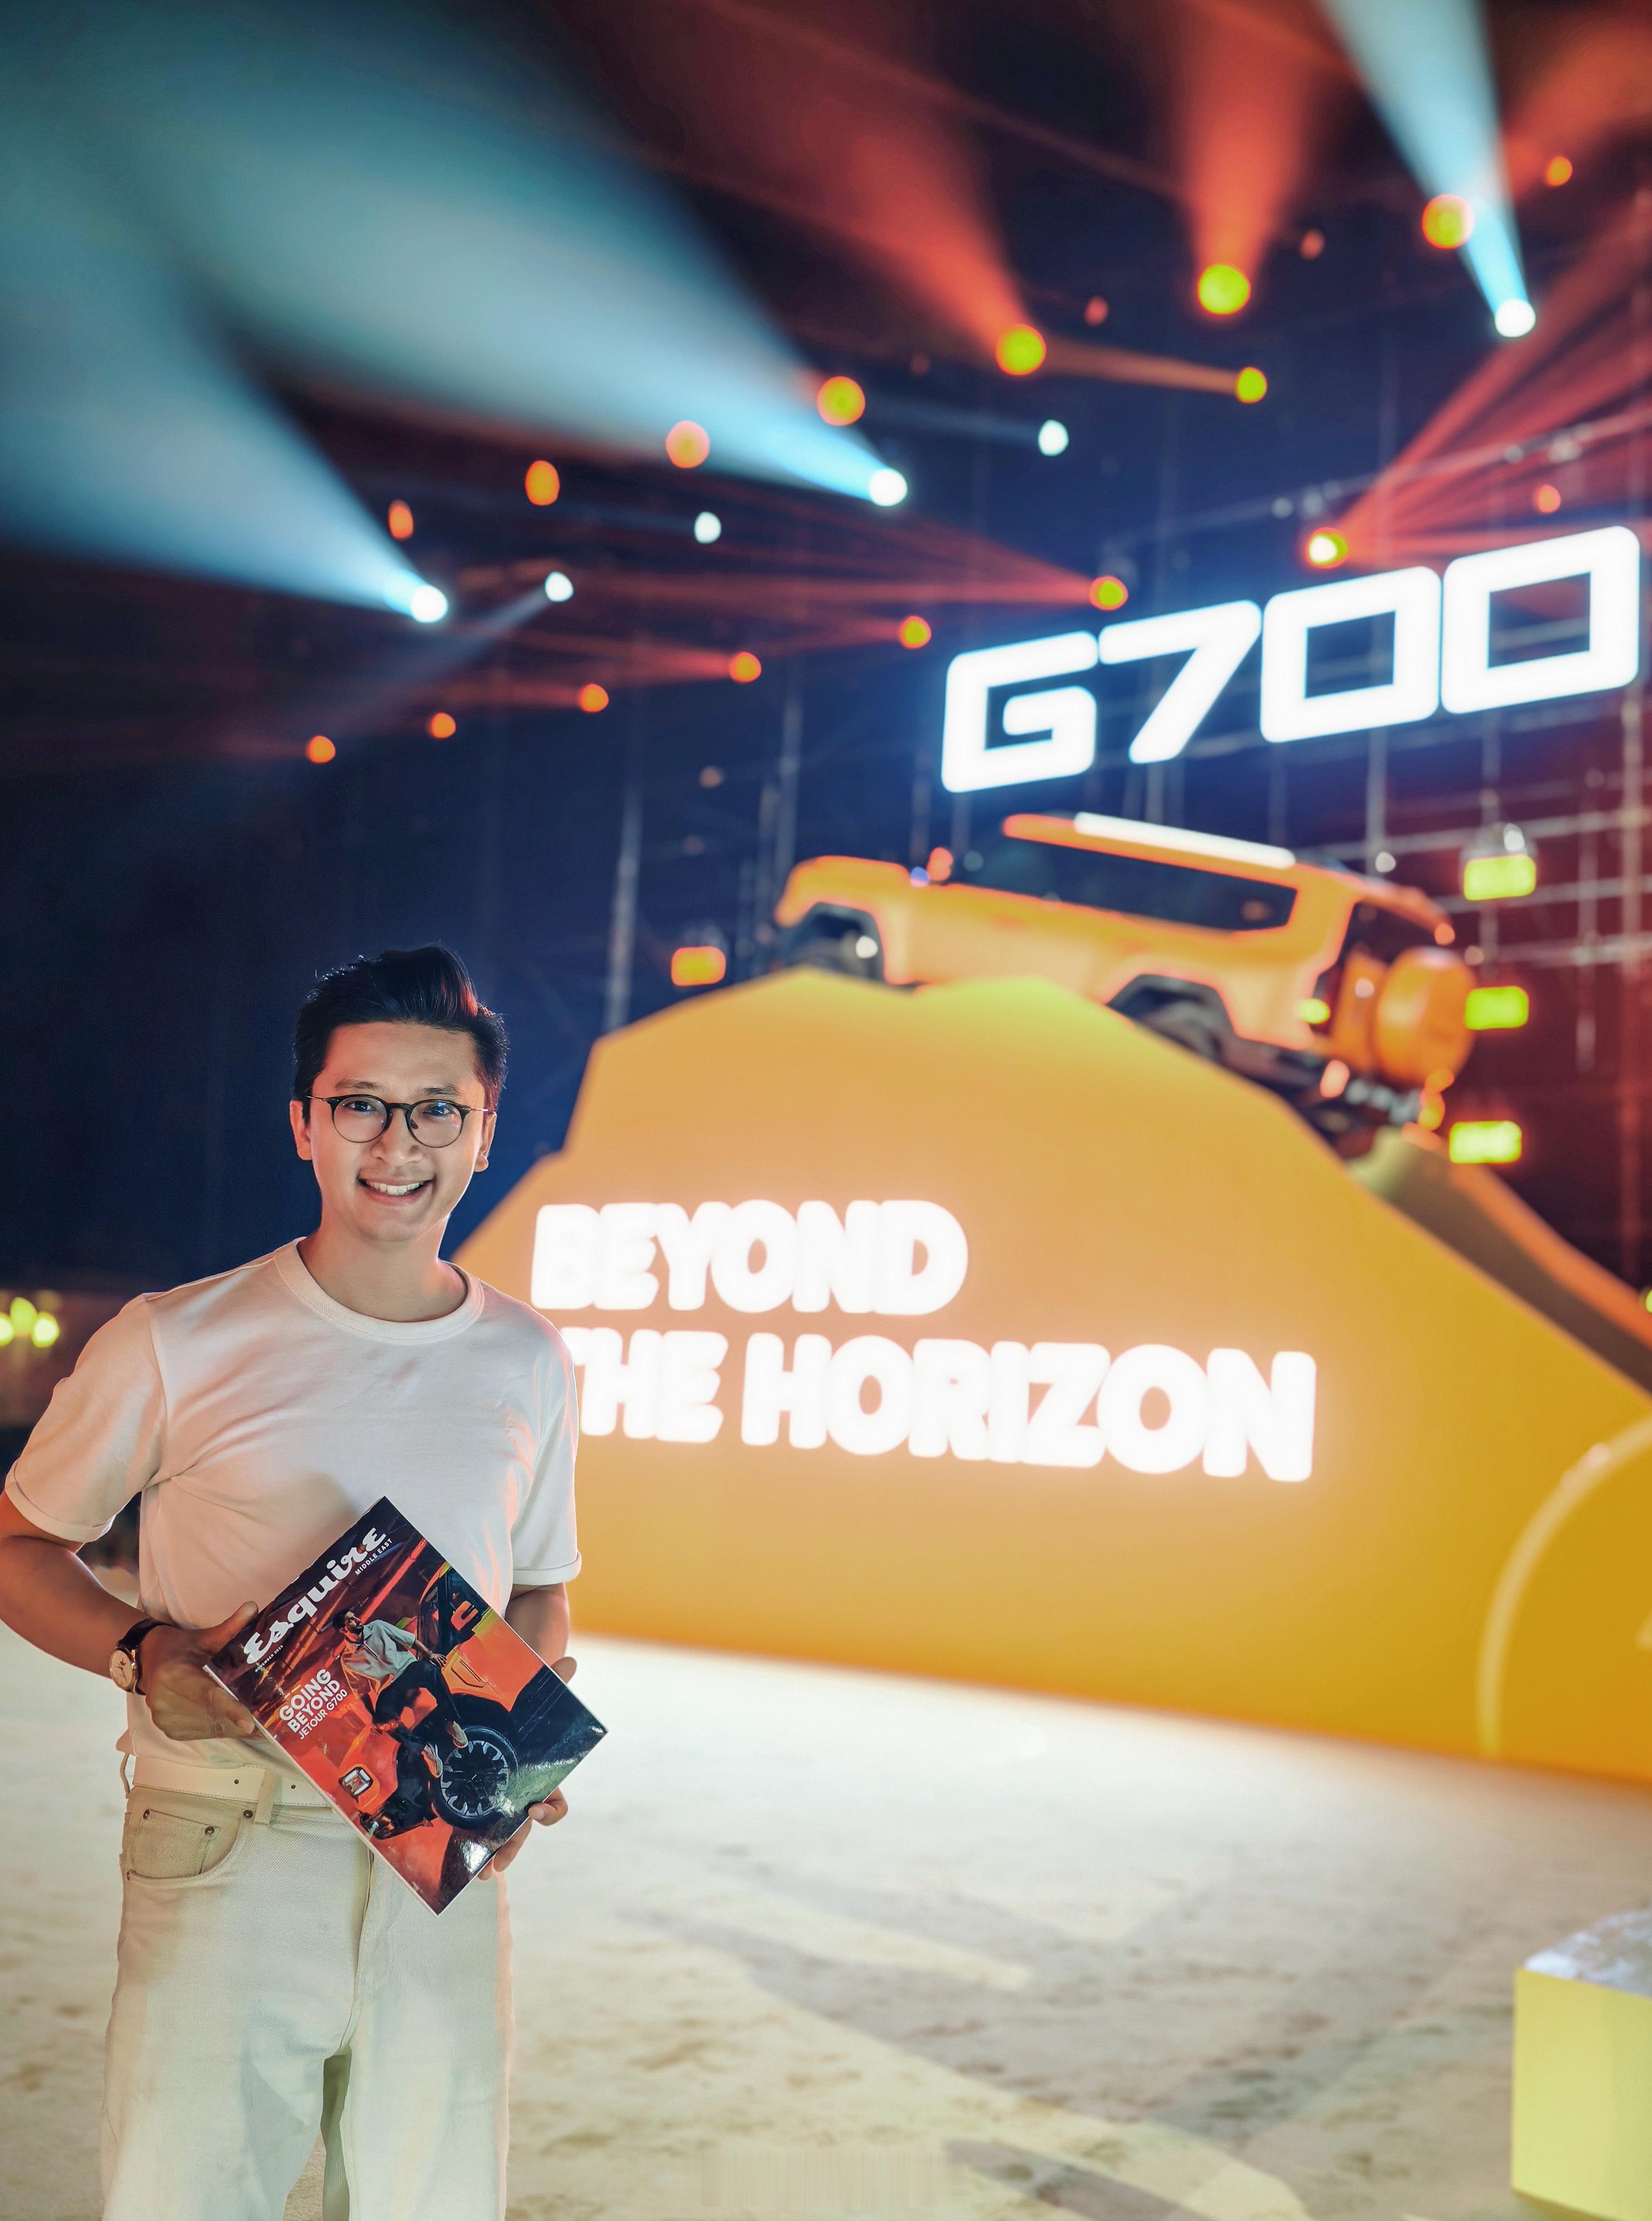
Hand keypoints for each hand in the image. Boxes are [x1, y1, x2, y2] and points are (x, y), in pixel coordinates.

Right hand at [141, 1605, 260, 1742]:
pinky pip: (202, 1734)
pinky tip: (230, 1719)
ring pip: (209, 1728)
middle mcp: (164, 1701)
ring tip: (251, 1716)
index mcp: (174, 1675)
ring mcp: (163, 1719)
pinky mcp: (167, 1730)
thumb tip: (254, 1606)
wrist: (148, 1662)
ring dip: (231, 1724)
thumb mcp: (204, 1637)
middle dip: (240, 1716)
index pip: (207, 1695)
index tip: (250, 1722)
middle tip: (266, 1716)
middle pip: (212, 1714)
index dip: (230, 1709)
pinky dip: (219, 1728)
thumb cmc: (181, 1648)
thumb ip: (230, 1627)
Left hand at [488, 1655, 574, 1875]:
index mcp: (539, 1778)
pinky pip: (474, 1824)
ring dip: (491, 1855)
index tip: (533, 1809)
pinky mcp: (473, 1798)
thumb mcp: (534, 1694)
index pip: (555, 1805)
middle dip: (511, 1848)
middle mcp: (520, 1795)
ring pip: (498, 1835)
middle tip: (497, 1864)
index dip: (549, 1813)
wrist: (495, 1705)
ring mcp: (497, 1800)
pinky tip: (454, 1856)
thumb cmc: (520, 1705)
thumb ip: (552, 1680)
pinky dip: (466, 1842)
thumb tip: (572, 1661)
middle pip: (522, 1830)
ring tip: (480, 1874)